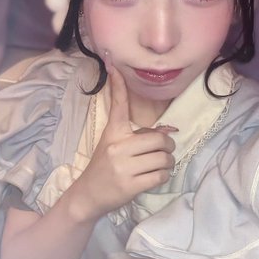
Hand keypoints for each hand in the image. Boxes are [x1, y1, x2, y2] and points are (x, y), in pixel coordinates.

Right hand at [74, 54, 176, 219]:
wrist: (88, 195)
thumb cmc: (104, 167)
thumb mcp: (115, 147)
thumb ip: (139, 137)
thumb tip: (170, 130)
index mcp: (113, 133)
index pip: (118, 104)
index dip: (118, 84)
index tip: (113, 64)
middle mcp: (117, 147)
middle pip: (159, 139)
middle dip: (167, 147)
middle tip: (162, 152)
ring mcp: (124, 166)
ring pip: (163, 158)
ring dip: (167, 163)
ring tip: (159, 165)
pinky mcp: (131, 185)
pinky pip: (160, 175)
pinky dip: (162, 176)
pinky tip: (154, 177)